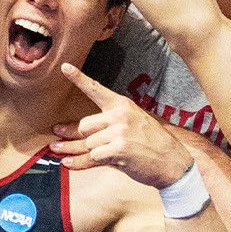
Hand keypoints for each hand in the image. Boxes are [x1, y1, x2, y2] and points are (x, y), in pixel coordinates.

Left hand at [51, 63, 189, 187]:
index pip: (96, 90)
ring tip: (62, 156)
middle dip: (71, 136)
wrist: (173, 162)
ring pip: (87, 143)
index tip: (64, 67)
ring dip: (75, 153)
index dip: (78, 78)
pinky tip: (68, 164)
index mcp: (122, 105)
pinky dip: (79, 163)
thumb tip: (70, 133)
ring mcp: (120, 131)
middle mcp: (120, 115)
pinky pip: (91, 156)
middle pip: (84, 126)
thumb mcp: (131, 127)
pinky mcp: (119, 149)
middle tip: (56, 143)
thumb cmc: (150, 145)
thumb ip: (104, 127)